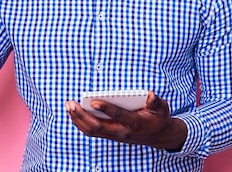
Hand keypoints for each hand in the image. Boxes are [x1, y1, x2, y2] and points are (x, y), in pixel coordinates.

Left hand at [64, 91, 187, 150]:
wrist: (159, 135)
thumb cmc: (158, 117)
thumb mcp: (162, 108)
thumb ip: (156, 102)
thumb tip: (150, 95)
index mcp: (134, 123)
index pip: (118, 116)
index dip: (106, 108)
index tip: (94, 101)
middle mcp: (122, 132)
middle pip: (98, 126)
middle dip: (82, 115)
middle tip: (71, 103)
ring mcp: (115, 135)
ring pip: (92, 131)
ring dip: (78, 119)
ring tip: (68, 105)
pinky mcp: (110, 135)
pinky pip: (92, 132)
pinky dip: (80, 123)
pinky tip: (73, 113)